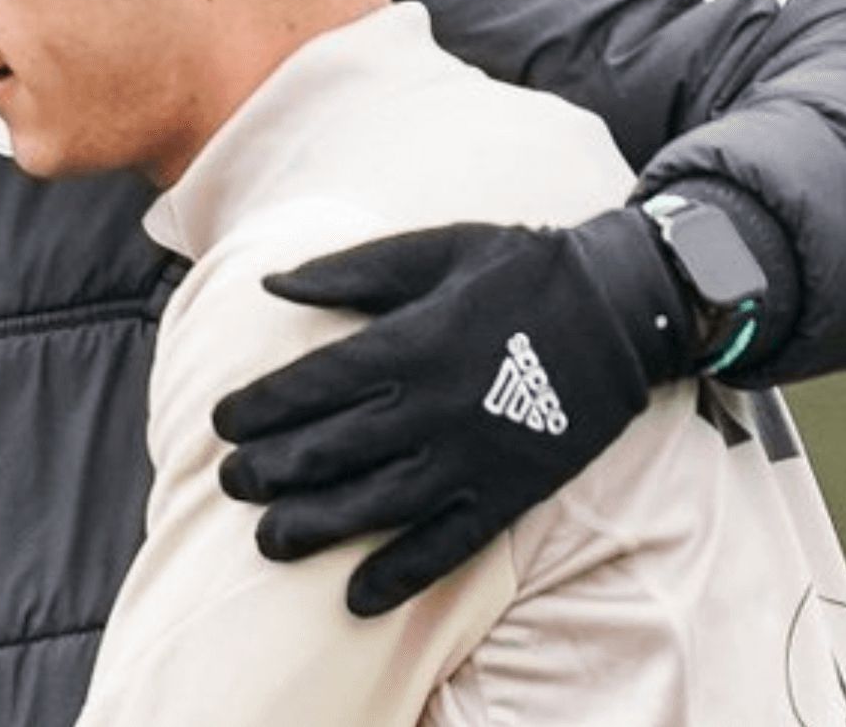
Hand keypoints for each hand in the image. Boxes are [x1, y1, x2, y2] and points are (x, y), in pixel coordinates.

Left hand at [210, 209, 691, 615]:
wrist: (626, 309)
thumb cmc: (520, 270)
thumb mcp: (435, 249)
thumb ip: (351, 269)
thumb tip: (271, 282)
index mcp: (414, 340)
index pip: (316, 383)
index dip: (262, 406)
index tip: (220, 421)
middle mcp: (436, 404)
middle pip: (336, 447)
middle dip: (272, 468)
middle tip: (227, 482)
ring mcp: (475, 455)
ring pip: (379, 502)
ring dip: (317, 525)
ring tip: (266, 541)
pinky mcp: (511, 492)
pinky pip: (450, 544)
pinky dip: (402, 573)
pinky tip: (357, 596)